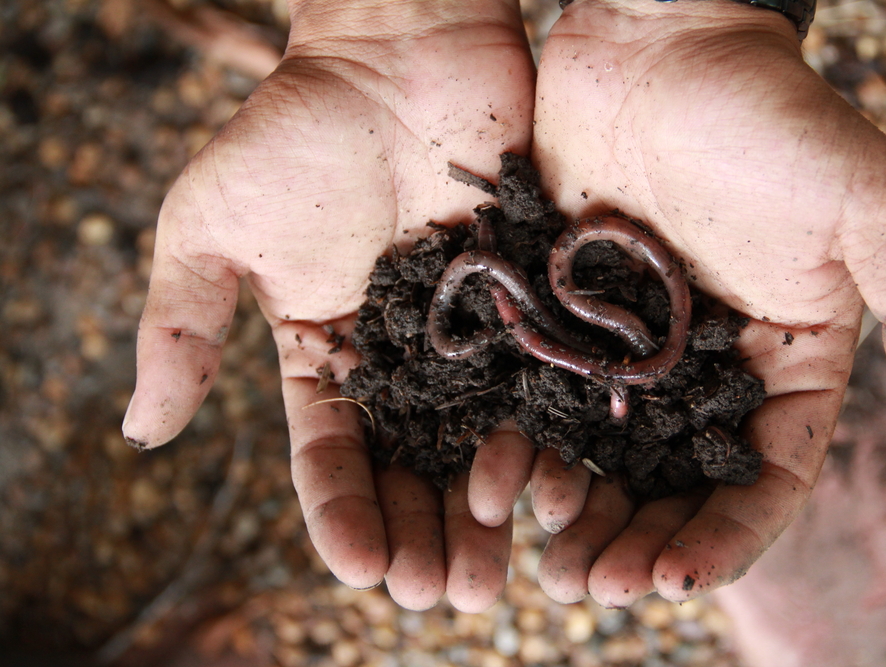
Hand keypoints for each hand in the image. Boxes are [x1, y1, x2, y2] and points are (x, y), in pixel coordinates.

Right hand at [122, 0, 536, 611]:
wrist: (394, 53)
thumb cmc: (294, 133)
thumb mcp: (210, 228)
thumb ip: (180, 326)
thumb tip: (139, 433)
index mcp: (326, 353)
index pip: (331, 453)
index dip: (343, 514)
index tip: (360, 569)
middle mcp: (402, 360)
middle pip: (412, 466)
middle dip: (423, 533)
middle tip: (442, 597)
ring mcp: (469, 337)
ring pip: (478, 442)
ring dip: (483, 512)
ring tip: (494, 577)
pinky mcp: (528, 303)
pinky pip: (538, 383)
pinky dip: (542, 439)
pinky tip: (549, 494)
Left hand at [530, 0, 885, 605]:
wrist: (659, 43)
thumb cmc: (772, 116)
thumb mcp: (869, 203)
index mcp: (785, 355)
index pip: (768, 470)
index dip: (731, 531)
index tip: (684, 577)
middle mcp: (708, 364)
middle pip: (678, 479)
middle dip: (645, 541)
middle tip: (600, 592)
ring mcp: (630, 344)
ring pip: (606, 453)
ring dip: (583, 516)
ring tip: (552, 570)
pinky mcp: (565, 314)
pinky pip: (543, 396)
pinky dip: (528, 446)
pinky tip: (504, 488)